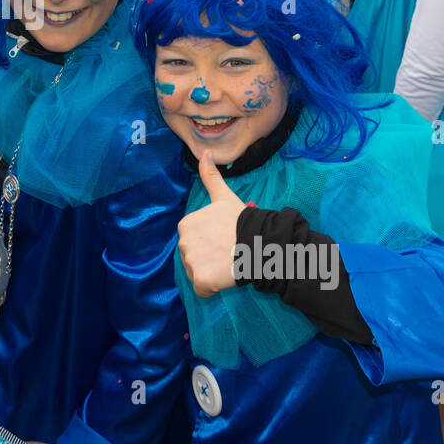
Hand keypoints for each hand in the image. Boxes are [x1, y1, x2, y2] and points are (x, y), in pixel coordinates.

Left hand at [177, 150, 247, 297]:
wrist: (260, 243)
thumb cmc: (243, 221)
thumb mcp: (224, 196)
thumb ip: (210, 176)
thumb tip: (205, 152)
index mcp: (185, 224)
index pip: (193, 241)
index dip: (210, 243)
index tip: (224, 239)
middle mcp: (183, 243)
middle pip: (193, 258)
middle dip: (209, 258)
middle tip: (228, 251)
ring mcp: (191, 262)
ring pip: (197, 274)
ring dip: (211, 273)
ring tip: (229, 263)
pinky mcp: (200, 280)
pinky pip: (202, 290)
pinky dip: (212, 288)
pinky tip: (225, 277)